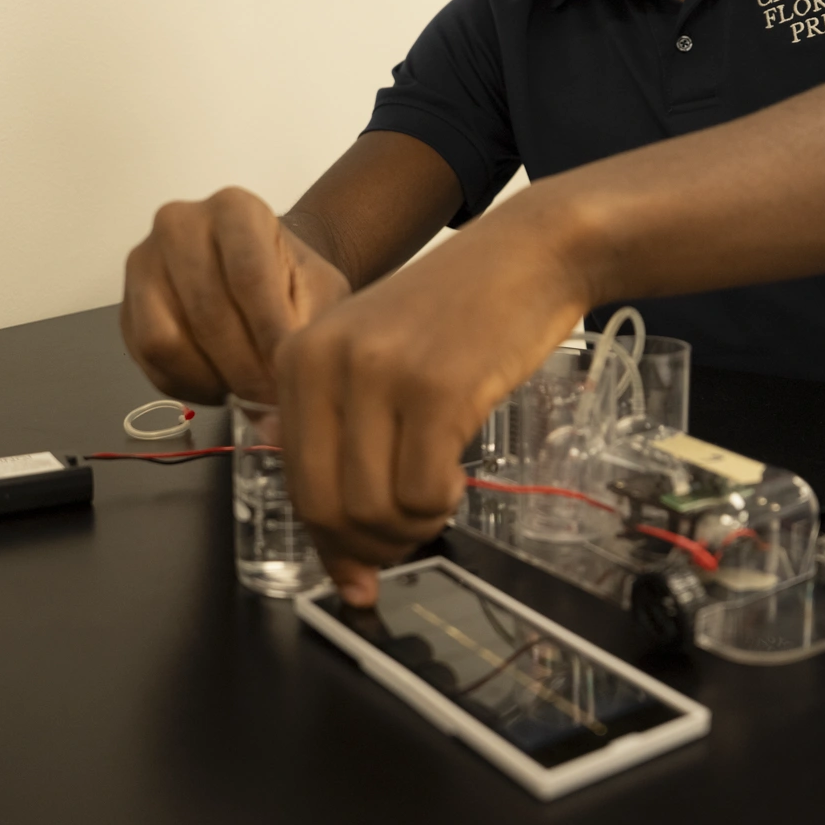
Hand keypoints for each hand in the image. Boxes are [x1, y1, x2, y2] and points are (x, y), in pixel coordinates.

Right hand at [121, 187, 350, 405]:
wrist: (258, 270)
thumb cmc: (290, 279)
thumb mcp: (318, 288)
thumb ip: (309, 320)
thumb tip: (288, 373)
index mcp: (234, 208)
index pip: (247, 275)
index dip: (269, 331)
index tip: (288, 370)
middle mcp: (179, 224)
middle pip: (205, 310)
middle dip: (242, 366)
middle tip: (270, 398)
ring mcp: (144, 262)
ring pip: (165, 338)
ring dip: (209, 377)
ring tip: (245, 395)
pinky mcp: (125, 304)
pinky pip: (146, 358)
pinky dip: (184, 384)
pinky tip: (219, 389)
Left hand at [276, 197, 591, 605]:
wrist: (528, 255)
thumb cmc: (459, 317)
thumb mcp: (377, 363)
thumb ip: (344, 441)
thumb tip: (342, 566)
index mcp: (296, 357)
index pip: (296, 483)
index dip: (332, 542)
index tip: (363, 569)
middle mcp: (324, 361)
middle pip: (327, 507)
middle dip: (370, 547)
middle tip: (409, 540)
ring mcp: (378, 373)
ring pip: (372, 509)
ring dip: (412, 527)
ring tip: (438, 500)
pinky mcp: (435, 388)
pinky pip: (422, 492)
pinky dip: (440, 506)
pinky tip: (457, 478)